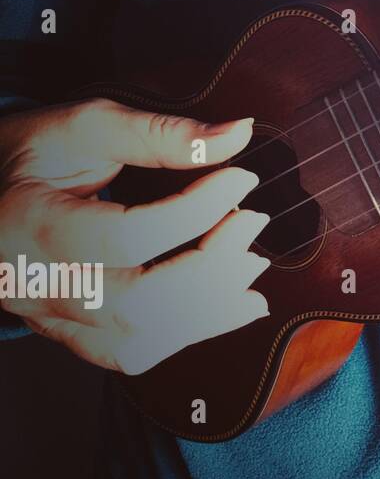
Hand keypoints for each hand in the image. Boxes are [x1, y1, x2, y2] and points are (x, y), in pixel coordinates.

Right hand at [0, 99, 269, 373]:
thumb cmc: (36, 153)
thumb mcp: (87, 126)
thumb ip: (163, 133)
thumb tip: (240, 133)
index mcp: (29, 225)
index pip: (124, 237)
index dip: (195, 211)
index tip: (241, 179)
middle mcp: (34, 284)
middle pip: (135, 304)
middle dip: (211, 268)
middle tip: (252, 221)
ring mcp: (50, 317)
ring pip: (138, 341)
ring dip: (211, 309)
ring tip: (251, 263)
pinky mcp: (70, 333)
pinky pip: (134, 353)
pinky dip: (193, 331)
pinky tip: (234, 302)